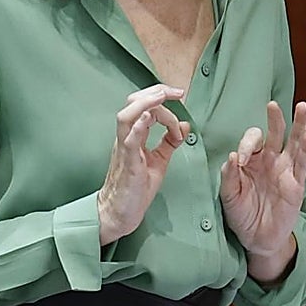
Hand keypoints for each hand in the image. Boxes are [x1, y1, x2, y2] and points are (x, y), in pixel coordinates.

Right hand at [97, 84, 189, 244]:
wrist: (119, 213)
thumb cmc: (135, 189)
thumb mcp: (158, 161)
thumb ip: (169, 142)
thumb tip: (185, 125)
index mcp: (133, 135)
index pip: (146, 106)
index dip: (164, 101)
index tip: (182, 104)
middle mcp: (125, 137)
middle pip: (133, 102)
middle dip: (156, 91)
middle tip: (177, 92)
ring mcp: (124, 149)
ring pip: (127, 116)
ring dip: (146, 102)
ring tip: (163, 96)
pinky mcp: (127, 163)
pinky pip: (129, 139)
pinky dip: (139, 125)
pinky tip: (148, 116)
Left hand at [219, 101, 305, 282]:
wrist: (257, 239)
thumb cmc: (241, 215)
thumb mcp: (228, 197)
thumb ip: (228, 177)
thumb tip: (233, 156)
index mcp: (251, 161)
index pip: (252, 142)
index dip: (246, 146)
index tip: (241, 160)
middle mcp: (270, 161)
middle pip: (275, 134)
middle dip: (275, 118)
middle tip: (272, 104)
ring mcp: (284, 171)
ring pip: (293, 143)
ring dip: (298, 125)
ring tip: (302, 107)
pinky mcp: (296, 184)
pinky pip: (302, 164)